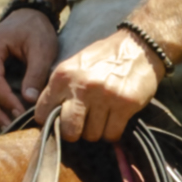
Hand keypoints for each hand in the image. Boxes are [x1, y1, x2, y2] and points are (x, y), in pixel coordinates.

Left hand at [35, 25, 160, 144]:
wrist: (139, 47)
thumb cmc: (104, 58)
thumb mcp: (75, 66)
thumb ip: (60, 88)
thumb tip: (47, 117)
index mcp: (63, 76)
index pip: (43, 112)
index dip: (50, 122)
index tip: (60, 123)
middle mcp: (82, 86)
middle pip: (69, 130)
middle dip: (75, 133)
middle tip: (83, 126)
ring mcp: (104, 96)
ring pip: (92, 135)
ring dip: (97, 131)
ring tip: (102, 117)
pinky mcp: (125, 104)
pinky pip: (112, 133)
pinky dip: (113, 132)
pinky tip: (115, 119)